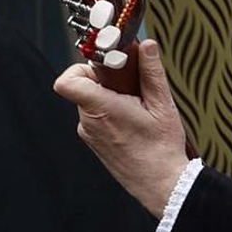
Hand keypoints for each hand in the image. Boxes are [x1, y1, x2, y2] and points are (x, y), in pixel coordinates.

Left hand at [53, 41, 190, 217]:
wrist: (161, 184)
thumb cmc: (161, 151)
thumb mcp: (162, 106)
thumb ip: (151, 72)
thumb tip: (146, 47)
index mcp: (102, 109)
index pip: (69, 80)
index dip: (82, 66)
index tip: (106, 65)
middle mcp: (89, 122)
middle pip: (84, 85)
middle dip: (106, 80)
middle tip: (131, 86)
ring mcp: (89, 133)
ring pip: (90, 100)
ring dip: (110, 97)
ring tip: (136, 108)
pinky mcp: (94, 142)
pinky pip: (95, 116)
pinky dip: (110, 112)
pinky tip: (132, 122)